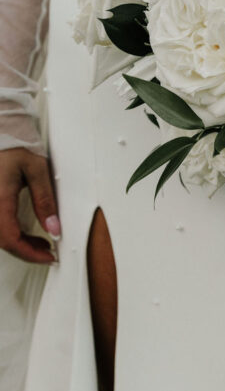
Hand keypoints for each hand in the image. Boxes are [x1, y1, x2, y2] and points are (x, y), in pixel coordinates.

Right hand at [0, 148, 59, 263]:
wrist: (1, 134)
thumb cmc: (15, 146)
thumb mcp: (37, 170)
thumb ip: (45, 200)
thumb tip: (54, 228)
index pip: (10, 238)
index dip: (30, 253)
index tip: (49, 257)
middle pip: (3, 242)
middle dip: (26, 251)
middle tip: (48, 252)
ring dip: (18, 244)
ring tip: (41, 243)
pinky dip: (10, 233)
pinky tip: (25, 234)